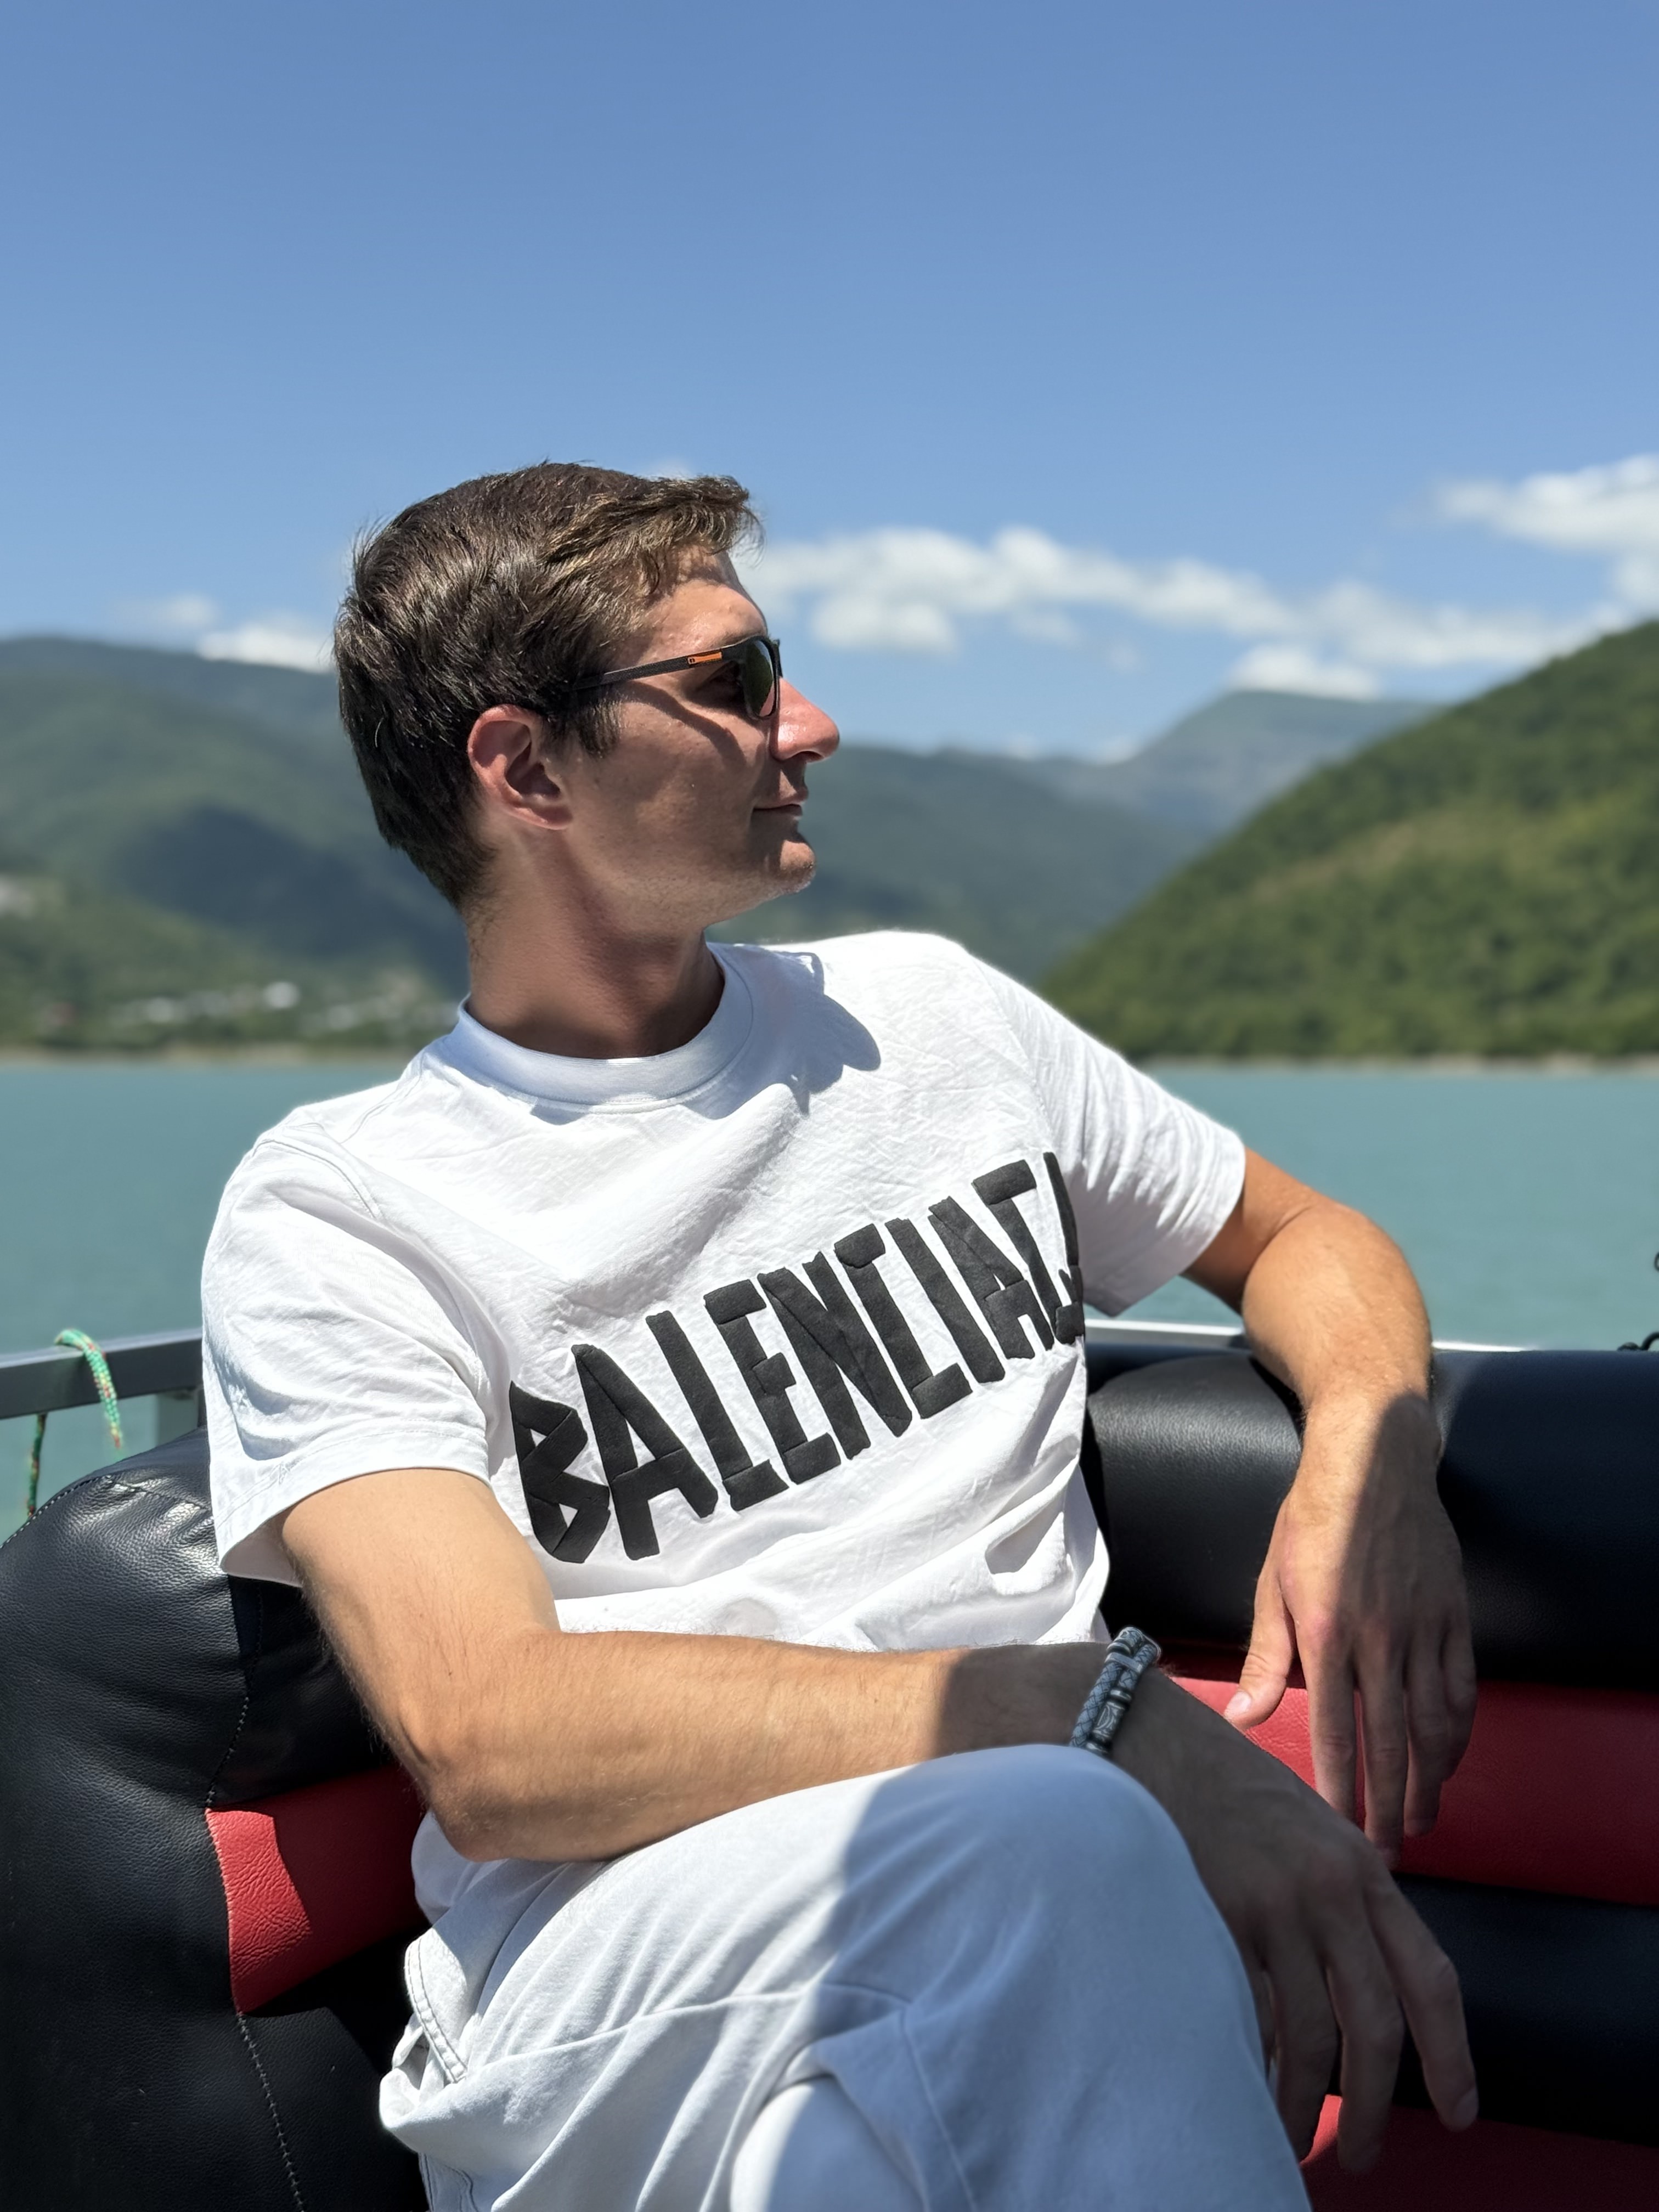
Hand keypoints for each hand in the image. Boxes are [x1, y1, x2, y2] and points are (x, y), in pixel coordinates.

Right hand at [1115, 1668, 1477, 2171]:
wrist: (1147, 1737)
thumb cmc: (1223, 1783)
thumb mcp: (1308, 1826)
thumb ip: (1345, 1894)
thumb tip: (1361, 1980)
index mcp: (1362, 1868)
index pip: (1430, 1976)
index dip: (1452, 2054)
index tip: (1462, 2111)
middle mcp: (1329, 1888)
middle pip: (1373, 2023)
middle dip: (1377, 2104)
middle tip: (1365, 2152)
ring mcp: (1272, 1904)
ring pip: (1310, 2035)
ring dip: (1307, 2103)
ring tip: (1296, 2137)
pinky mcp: (1216, 1915)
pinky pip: (1248, 2015)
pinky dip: (1252, 2064)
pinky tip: (1246, 2087)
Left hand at [1225, 1391, 1476, 1861]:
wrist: (1372, 1458)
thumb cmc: (1311, 1519)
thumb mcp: (1272, 1581)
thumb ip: (1264, 1656)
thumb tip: (1242, 1719)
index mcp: (1324, 1630)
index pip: (1335, 1730)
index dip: (1338, 1788)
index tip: (1336, 1831)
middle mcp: (1378, 1636)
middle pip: (1390, 1741)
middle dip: (1388, 1807)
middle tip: (1386, 1856)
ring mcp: (1422, 1626)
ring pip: (1435, 1723)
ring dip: (1430, 1780)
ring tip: (1421, 1821)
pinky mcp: (1454, 1613)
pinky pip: (1463, 1686)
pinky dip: (1459, 1731)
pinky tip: (1449, 1760)